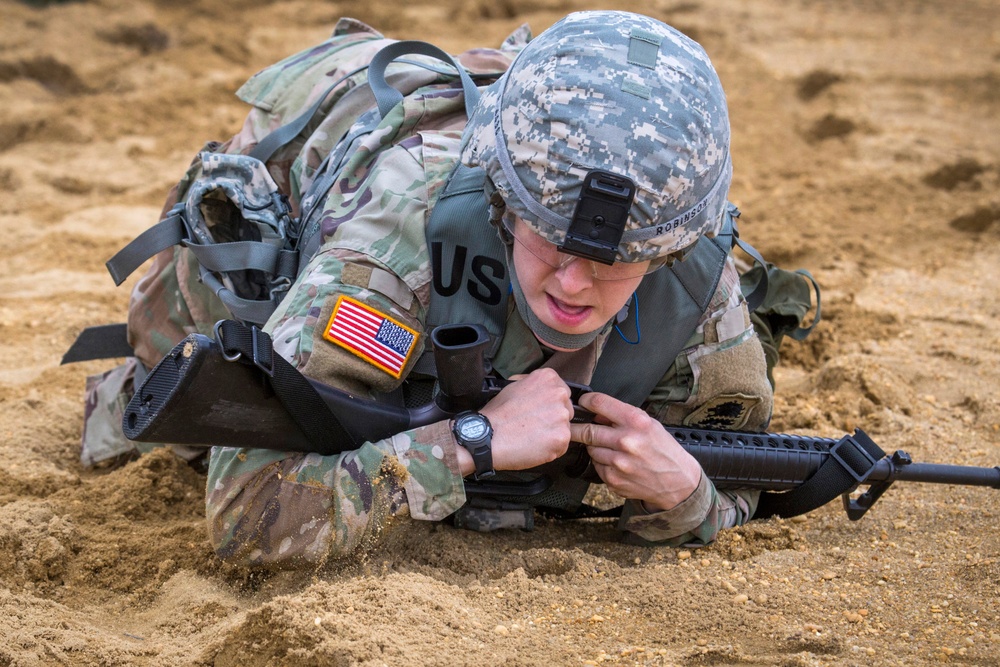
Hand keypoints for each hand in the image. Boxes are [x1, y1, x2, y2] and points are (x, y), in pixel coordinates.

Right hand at [476, 368, 573, 471]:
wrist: (487, 436)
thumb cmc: (497, 414)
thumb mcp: (512, 385)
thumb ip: (530, 383)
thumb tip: (538, 386)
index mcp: (548, 378)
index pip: (562, 392)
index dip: (550, 405)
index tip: (540, 411)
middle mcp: (559, 394)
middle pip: (566, 410)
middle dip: (553, 419)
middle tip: (534, 426)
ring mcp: (562, 417)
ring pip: (564, 429)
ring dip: (551, 435)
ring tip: (531, 437)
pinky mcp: (562, 437)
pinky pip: (561, 446)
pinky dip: (550, 450)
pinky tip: (534, 446)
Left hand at [569, 392, 701, 510]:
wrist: (678, 482)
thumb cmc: (664, 449)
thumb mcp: (649, 424)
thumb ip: (622, 416)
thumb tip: (595, 412)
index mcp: (636, 422)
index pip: (599, 403)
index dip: (586, 402)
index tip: (582, 403)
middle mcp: (626, 441)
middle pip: (587, 430)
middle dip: (578, 428)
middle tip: (574, 427)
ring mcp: (619, 463)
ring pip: (590, 449)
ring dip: (594, 447)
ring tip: (610, 448)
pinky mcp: (614, 480)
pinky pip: (597, 466)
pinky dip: (602, 463)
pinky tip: (617, 463)